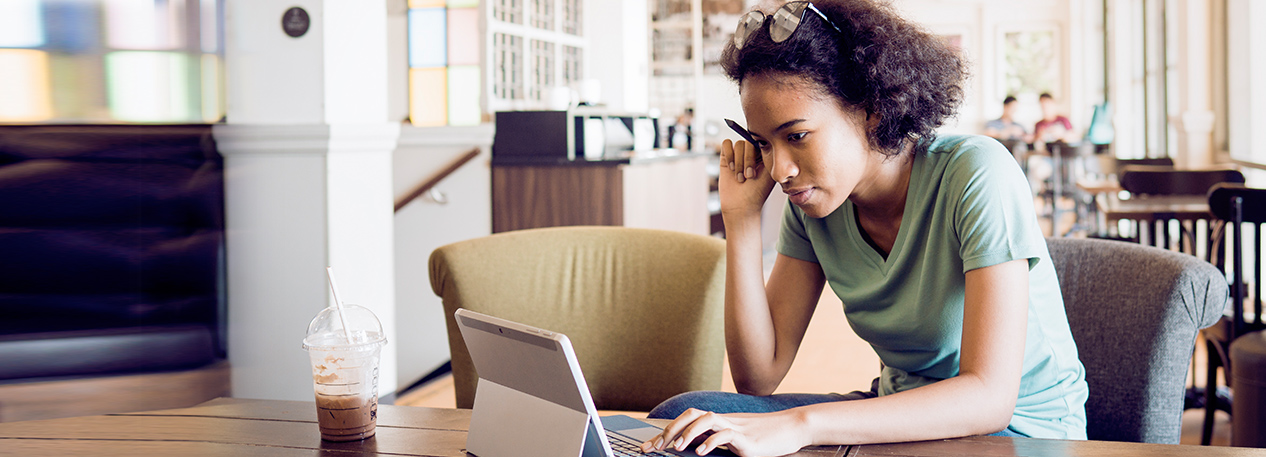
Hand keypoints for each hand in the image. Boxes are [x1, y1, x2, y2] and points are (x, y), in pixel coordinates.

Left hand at [640, 408, 808, 456]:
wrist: (792, 428)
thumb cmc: (764, 436)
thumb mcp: (734, 439)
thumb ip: (714, 440)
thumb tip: (692, 447)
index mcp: (719, 421)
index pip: (687, 418)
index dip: (667, 429)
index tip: (650, 445)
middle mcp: (724, 421)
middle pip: (691, 415)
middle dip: (671, 430)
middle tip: (656, 446)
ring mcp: (735, 428)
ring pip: (707, 420)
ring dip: (689, 433)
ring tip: (677, 448)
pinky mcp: (747, 440)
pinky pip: (725, 436)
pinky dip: (711, 443)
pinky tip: (700, 453)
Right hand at [718, 139, 775, 217]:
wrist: (742, 206)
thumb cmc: (758, 192)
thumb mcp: (769, 171)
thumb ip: (768, 152)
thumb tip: (764, 136)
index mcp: (764, 153)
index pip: (761, 140)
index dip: (757, 153)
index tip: (757, 171)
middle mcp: (751, 152)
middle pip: (748, 141)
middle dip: (748, 159)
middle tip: (749, 176)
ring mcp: (738, 154)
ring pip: (737, 144)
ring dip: (739, 162)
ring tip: (740, 177)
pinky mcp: (726, 158)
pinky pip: (726, 144)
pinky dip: (729, 155)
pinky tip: (731, 169)